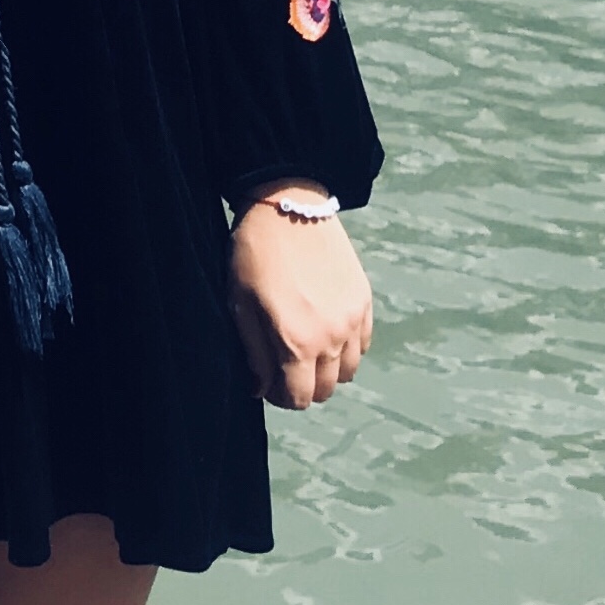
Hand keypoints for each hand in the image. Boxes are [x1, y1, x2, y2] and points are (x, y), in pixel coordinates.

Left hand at [228, 190, 372, 408]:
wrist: (288, 205)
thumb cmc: (254, 254)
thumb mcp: (239, 304)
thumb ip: (254, 353)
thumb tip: (261, 388)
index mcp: (296, 343)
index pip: (298, 399)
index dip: (281, 396)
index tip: (269, 381)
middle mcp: (331, 339)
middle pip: (325, 390)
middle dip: (303, 385)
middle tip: (285, 364)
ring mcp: (352, 320)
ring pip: (348, 371)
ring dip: (328, 369)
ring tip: (307, 346)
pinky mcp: (365, 301)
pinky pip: (363, 344)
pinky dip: (347, 347)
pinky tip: (327, 329)